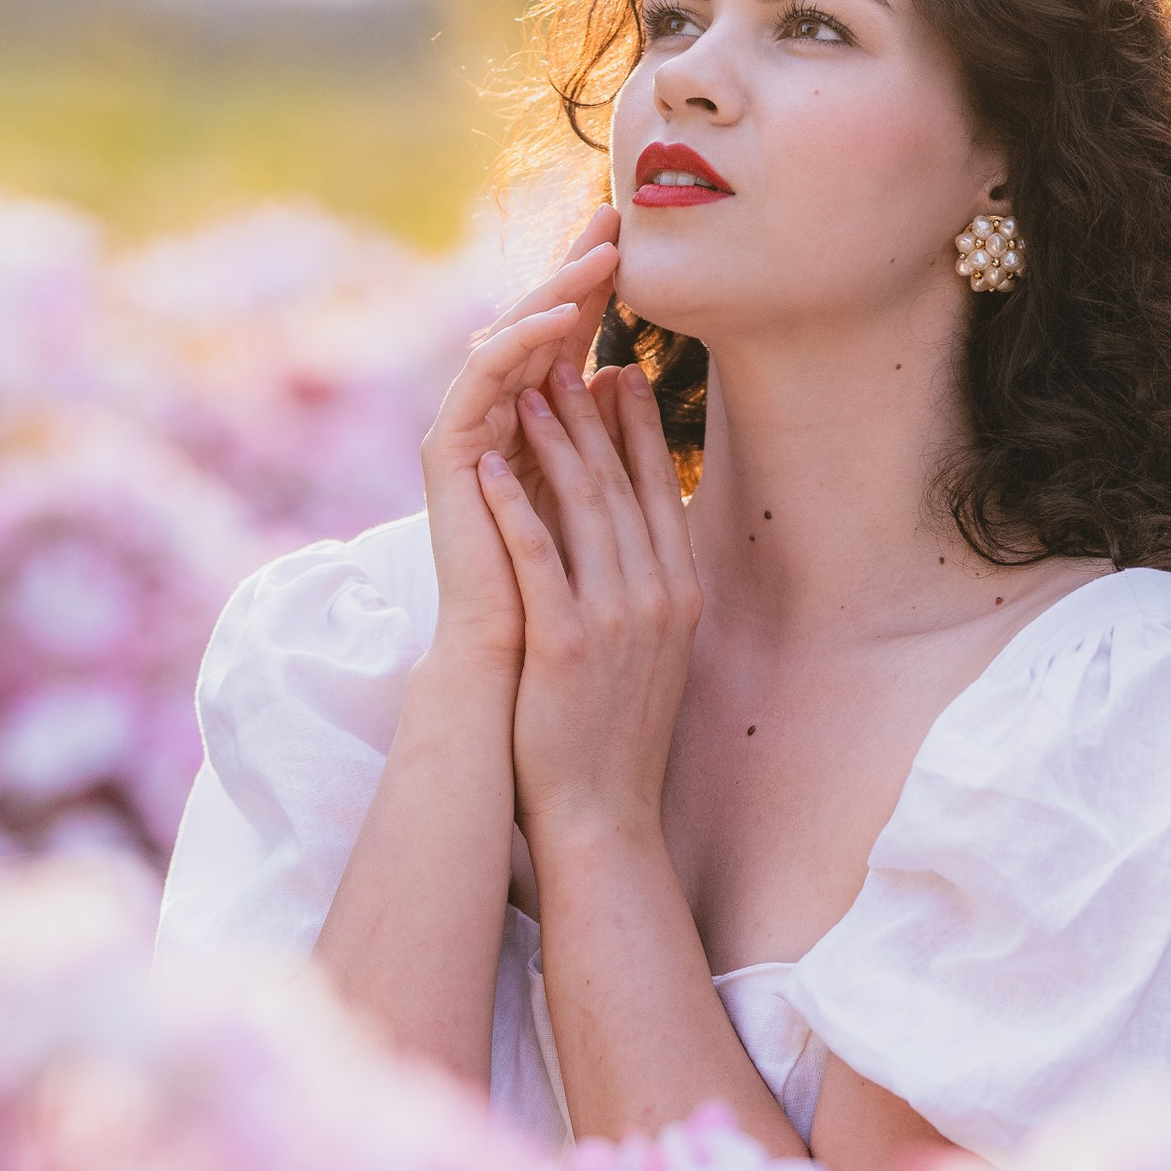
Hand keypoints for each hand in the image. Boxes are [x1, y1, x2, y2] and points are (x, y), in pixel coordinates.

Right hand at [420, 208, 618, 677]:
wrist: (517, 660)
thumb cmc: (565, 592)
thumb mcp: (597, 494)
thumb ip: (601, 436)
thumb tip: (622, 375)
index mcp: (528, 424)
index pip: (562, 339)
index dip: (594, 289)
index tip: (635, 241)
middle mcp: (491, 419)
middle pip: (531, 324)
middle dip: (573, 269)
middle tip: (612, 216)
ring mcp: (465, 432)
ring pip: (507, 339)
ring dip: (553, 293)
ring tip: (599, 256)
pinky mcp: (447, 452)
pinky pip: (481, 380)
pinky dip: (518, 346)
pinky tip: (559, 321)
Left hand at [477, 354, 700, 851]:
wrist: (603, 814)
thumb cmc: (617, 732)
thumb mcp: (652, 649)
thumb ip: (646, 585)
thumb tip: (631, 525)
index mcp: (680, 595)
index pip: (659, 491)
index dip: (639, 427)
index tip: (620, 373)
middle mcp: (656, 598)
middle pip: (622, 485)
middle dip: (594, 415)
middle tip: (569, 356)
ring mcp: (613, 619)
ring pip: (584, 508)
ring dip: (554, 441)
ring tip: (529, 387)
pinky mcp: (563, 642)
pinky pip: (537, 558)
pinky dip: (514, 507)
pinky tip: (490, 465)